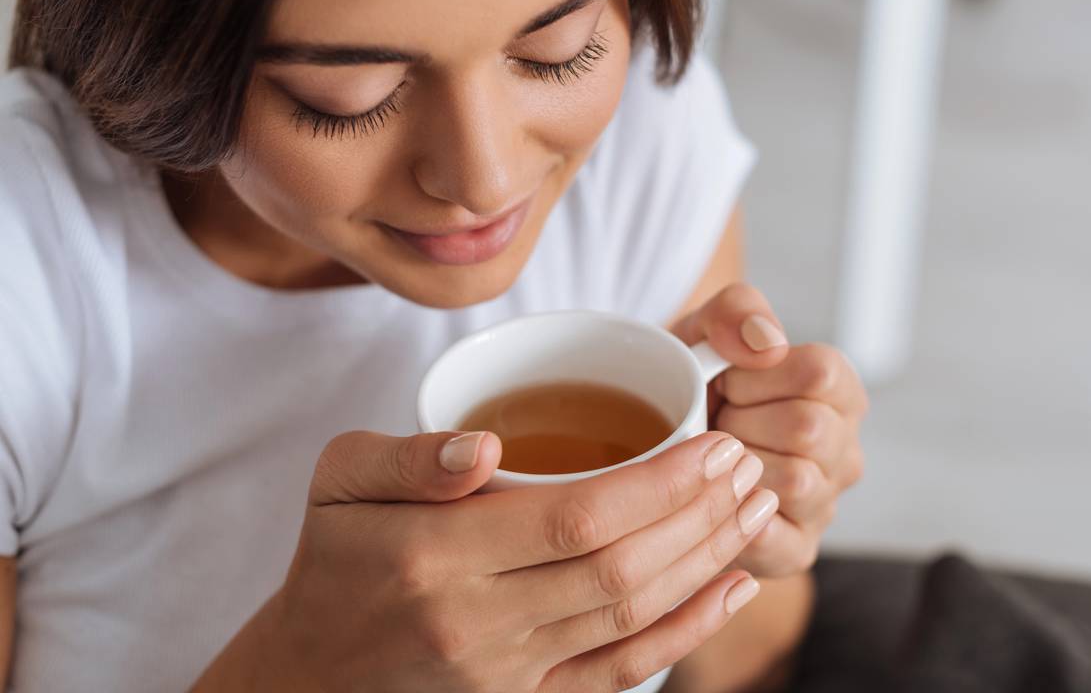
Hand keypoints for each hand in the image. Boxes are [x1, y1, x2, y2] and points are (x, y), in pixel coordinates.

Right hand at [193, 428, 778, 692]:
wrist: (311, 672)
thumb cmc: (336, 557)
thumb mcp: (339, 482)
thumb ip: (406, 457)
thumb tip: (483, 447)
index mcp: (433, 556)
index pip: (574, 519)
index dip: (658, 486)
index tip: (712, 444)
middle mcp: (476, 623)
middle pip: (619, 570)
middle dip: (699, 515)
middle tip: (749, 464)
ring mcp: (506, 674)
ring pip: (631, 619)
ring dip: (706, 561)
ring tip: (755, 507)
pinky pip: (621, 673)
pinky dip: (688, 632)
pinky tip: (732, 587)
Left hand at [673, 283, 866, 578]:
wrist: (651, 431)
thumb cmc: (692, 379)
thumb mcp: (704, 328)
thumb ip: (738, 311)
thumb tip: (767, 342)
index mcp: (837, 389)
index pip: (821, 372)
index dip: (759, 375)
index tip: (726, 381)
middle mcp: (844, 448)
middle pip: (810, 429)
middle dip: (743, 421)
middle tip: (713, 424)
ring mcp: (825, 503)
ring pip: (797, 483)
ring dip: (738, 469)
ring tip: (712, 461)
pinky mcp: (797, 549)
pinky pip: (783, 543)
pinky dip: (741, 523)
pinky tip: (712, 503)